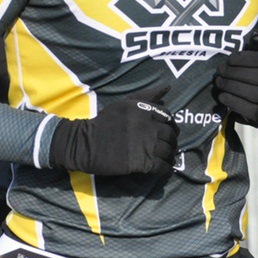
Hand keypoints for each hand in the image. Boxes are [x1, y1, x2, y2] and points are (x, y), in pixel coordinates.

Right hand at [49, 86, 179, 175]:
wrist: (85, 144)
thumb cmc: (104, 122)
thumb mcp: (125, 103)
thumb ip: (147, 95)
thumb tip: (168, 86)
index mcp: (144, 110)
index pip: (169, 117)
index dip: (171, 125)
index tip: (167, 132)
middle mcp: (148, 126)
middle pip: (170, 135)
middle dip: (172, 142)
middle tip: (167, 147)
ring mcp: (146, 145)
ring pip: (168, 151)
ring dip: (169, 157)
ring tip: (165, 160)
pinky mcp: (142, 162)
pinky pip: (162, 167)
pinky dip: (165, 170)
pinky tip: (162, 171)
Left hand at [213, 32, 257, 127]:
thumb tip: (256, 33)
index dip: (246, 58)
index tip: (230, 58)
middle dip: (234, 72)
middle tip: (220, 70)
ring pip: (253, 93)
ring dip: (231, 86)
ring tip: (219, 82)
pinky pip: (248, 109)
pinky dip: (232, 101)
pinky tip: (223, 96)